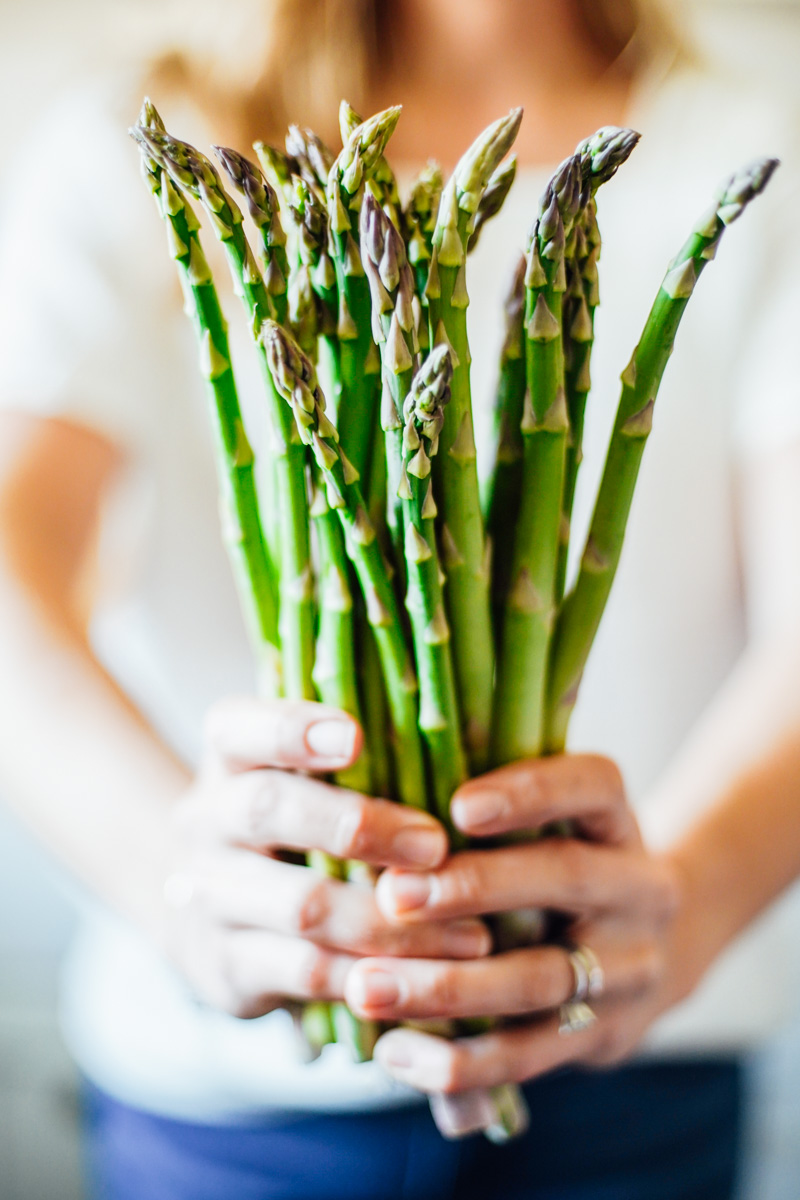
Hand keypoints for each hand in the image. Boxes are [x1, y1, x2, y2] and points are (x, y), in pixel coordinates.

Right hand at [160, 696, 490, 1017]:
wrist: (205, 910)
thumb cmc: (292, 820)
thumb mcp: (300, 774)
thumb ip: (358, 755)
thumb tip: (460, 734)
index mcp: (228, 754)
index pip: (242, 727)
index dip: (293, 731)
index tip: (355, 736)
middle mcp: (206, 819)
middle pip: (268, 809)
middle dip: (358, 826)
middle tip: (435, 844)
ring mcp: (208, 896)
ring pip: (301, 906)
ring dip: (391, 921)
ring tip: (468, 933)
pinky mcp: (227, 966)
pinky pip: (307, 971)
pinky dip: (373, 974)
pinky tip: (428, 976)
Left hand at [344, 755, 690, 1093]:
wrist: (650, 952)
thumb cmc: (557, 864)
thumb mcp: (549, 819)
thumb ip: (485, 804)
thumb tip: (386, 771)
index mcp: (616, 820)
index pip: (593, 785)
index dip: (530, 792)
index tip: (458, 806)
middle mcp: (638, 889)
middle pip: (567, 876)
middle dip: (475, 886)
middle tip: (392, 895)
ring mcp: (629, 969)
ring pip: (540, 978)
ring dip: (448, 986)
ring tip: (368, 987)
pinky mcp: (605, 1037)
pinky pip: (531, 1053)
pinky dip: (460, 1059)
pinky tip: (395, 1051)